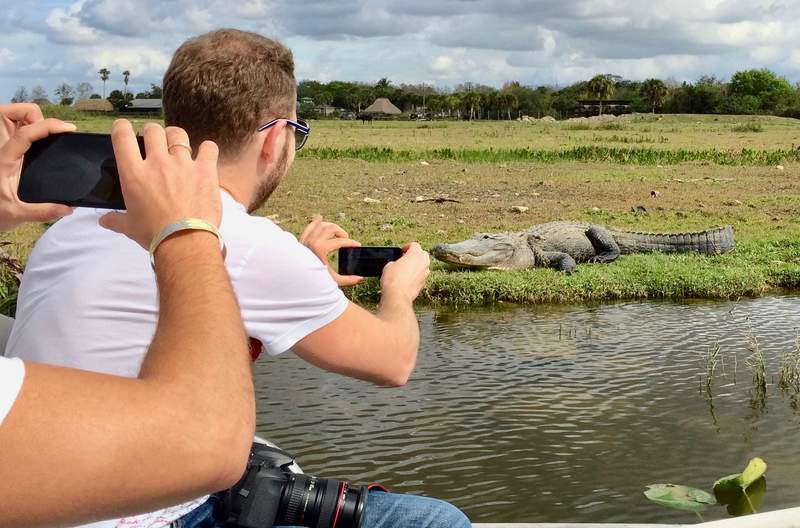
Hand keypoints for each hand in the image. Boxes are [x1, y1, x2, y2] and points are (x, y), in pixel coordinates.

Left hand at [0, 103, 74, 230]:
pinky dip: (32, 129)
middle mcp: (4, 150)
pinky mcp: (8, 153)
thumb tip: (68, 208)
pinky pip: (20, 131)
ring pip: (17, 119)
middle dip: (38, 118)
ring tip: (50, 137)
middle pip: (18, 116)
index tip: (68, 128)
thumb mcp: (17, 215)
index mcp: (5, 160)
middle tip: (54, 135)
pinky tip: (44, 143)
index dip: (47, 125)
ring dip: (35, 122)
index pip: (25, 133)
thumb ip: (42, 212)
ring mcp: (5, 149)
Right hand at [99, 121, 220, 248]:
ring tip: (178, 146)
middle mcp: (157, 163)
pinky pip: (208, 148)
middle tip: (155, 143)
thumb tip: (103, 220)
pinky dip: (207, 149)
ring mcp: (182, 164)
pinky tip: (205, 156)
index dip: (122, 127)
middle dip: (152, 133)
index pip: (122, 136)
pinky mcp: (205, 170)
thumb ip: (116, 220)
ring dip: (176, 137)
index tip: (124, 130)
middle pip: (153, 130)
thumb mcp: (129, 227)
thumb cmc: (154, 234)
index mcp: (133, 173)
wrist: (185, 241)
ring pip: (178, 134)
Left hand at [299, 215, 362, 286]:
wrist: (295, 280)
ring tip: (337, 234)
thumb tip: (360, 279)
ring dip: (331, 227)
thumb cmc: (313, 281)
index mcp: (321, 248)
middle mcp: (313, 240)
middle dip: (342, 232)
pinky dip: (316, 222)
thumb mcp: (333, 281)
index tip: (357, 245)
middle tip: (346, 239)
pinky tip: (320, 219)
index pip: (341, 241)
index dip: (352, 243)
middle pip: (332, 228)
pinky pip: (310, 226)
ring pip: (322, 224)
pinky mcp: (302, 240)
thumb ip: (347, 280)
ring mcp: (306, 239)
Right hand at [379, 242, 429, 303]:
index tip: (402, 251)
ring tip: (406, 268)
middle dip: (414, 255)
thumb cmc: (393, 279)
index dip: (407, 247)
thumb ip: (396, 261)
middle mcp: (423, 262)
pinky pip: (421, 275)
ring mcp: (425, 273)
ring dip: (417, 265)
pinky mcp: (424, 283)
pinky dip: (416, 274)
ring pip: (423, 265)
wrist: (398, 295)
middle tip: (405, 258)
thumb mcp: (389, 265)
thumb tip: (397, 264)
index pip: (414, 245)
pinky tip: (407, 278)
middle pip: (422, 254)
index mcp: (416, 254)